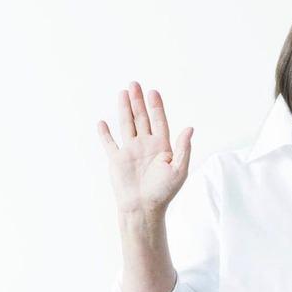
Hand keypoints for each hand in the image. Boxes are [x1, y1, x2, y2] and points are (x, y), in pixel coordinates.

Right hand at [97, 81, 192, 215]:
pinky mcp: (117, 159)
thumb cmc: (164, 192)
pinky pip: (109, 143)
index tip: (153, 92)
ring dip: (124, 109)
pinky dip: (105, 133)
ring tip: (123, 93)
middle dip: (138, 101)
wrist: (143, 208)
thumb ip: (183, 148)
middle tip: (134, 84)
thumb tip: (189, 128)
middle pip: (141, 118)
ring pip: (126, 125)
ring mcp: (130, 151)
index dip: (156, 107)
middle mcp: (145, 146)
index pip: (159, 121)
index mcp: (162, 147)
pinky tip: (102, 122)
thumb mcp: (179, 170)